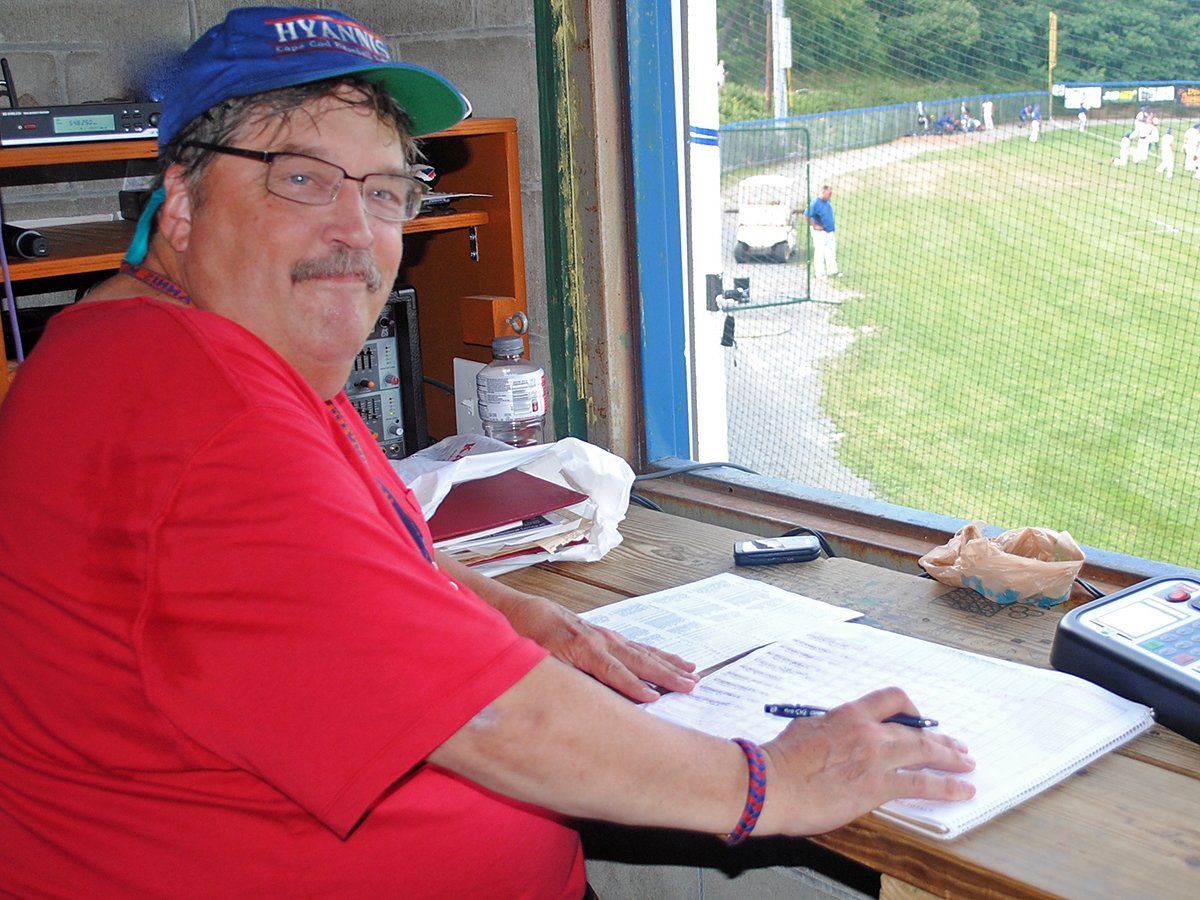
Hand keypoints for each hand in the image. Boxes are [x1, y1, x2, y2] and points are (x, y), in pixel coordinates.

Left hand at [500, 592, 698, 702]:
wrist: (522, 612)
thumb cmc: (527, 637)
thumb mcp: (538, 660)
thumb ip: (562, 676)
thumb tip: (580, 695)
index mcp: (583, 648)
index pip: (613, 672)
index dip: (633, 687)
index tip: (654, 699)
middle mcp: (599, 640)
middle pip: (638, 660)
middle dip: (665, 675)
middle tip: (691, 686)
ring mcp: (605, 637)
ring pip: (642, 652)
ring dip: (668, 663)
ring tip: (692, 673)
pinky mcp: (605, 636)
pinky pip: (636, 646)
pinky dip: (656, 654)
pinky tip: (670, 660)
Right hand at [757, 687, 975, 835]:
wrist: (768, 784)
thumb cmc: (777, 761)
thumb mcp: (803, 729)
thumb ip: (826, 729)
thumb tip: (830, 734)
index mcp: (847, 714)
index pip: (891, 700)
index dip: (911, 710)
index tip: (918, 720)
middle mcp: (867, 730)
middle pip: (916, 728)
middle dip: (940, 738)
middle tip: (956, 746)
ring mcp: (875, 757)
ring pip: (925, 751)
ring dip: (951, 758)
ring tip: (966, 765)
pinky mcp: (878, 786)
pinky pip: (923, 784)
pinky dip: (948, 787)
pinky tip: (962, 791)